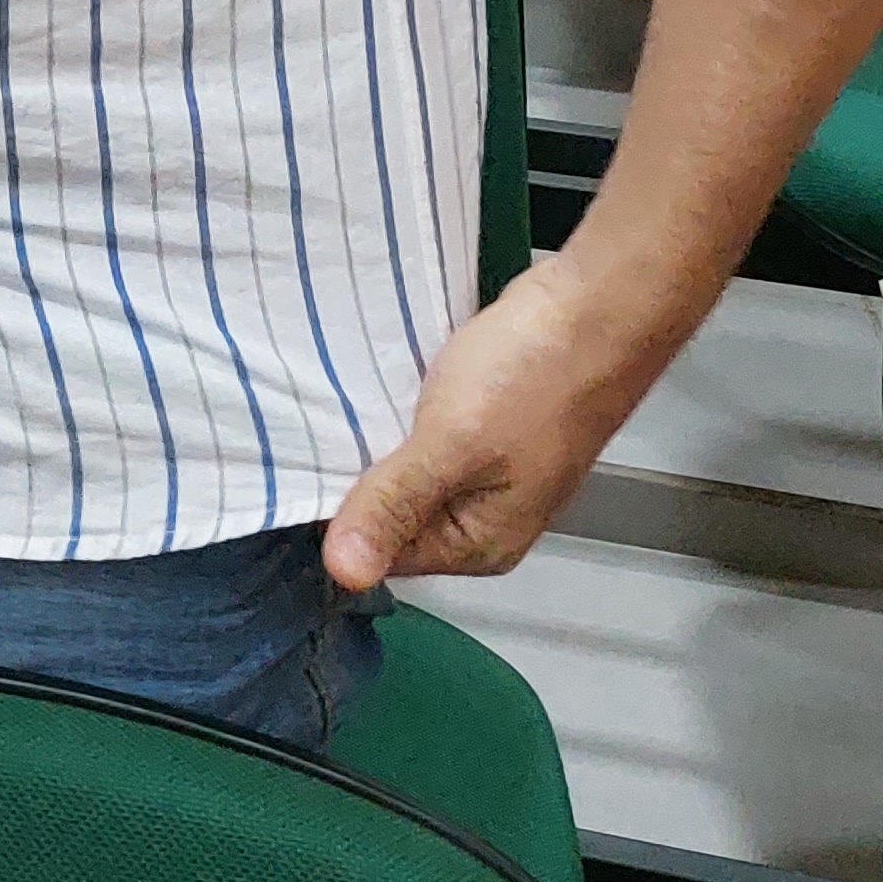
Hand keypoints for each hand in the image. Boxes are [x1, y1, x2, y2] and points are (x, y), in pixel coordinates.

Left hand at [324, 257, 675, 588]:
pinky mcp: (483, 426)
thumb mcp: (453, 445)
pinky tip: (360, 391)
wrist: (595, 306)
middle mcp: (483, 519)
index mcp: (479, 544)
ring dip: (368, 444)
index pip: (382, 554)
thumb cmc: (531, 378)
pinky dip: (392, 416)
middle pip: (391, 514)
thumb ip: (395, 505)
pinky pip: (420, 434)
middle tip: (290, 441)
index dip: (335, 519)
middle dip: (349, 481)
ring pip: (403, 470)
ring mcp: (487, 470)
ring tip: (314, 414)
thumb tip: (343, 574)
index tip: (287, 477)